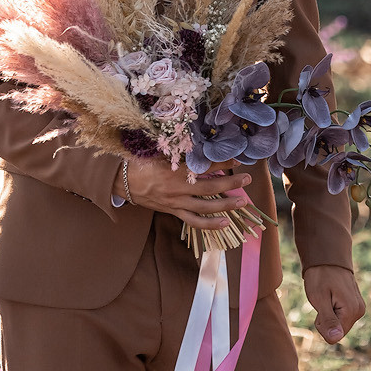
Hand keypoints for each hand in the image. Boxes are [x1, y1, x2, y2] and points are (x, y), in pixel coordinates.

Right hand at [122, 156, 252, 229]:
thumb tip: (201, 146)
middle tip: (247, 179)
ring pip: (205, 208)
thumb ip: (180, 152)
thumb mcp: (160, 153)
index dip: (221, 164)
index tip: (236, 159)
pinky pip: (194, 222)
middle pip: (209, 189)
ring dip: (225, 206)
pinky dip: (210, 224)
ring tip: (242, 202)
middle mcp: (177, 189)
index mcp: (174, 172)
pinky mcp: (173, 212)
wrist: (123, 182)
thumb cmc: (141, 163)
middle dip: (230, 184)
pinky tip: (225, 223)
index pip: (203, 168)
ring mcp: (176, 203)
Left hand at [303, 264, 365, 343]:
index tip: (321, 305)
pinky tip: (332, 297)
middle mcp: (359, 311)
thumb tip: (335, 338)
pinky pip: (342, 318)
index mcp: (352, 311)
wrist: (327, 258)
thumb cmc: (321, 276)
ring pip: (339, 326)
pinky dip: (333, 310)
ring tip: (327, 297)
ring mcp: (359, 308)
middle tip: (323, 300)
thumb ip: (328, 320)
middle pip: (338, 332)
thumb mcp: (319, 299)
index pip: (333, 336)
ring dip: (329, 315)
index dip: (322, 324)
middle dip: (326, 321)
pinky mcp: (356, 305)